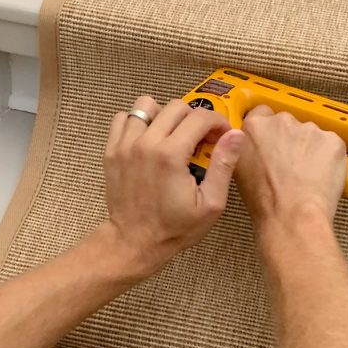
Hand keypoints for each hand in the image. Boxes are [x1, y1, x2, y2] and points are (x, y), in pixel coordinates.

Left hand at [102, 96, 244, 277]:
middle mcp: (145, 144)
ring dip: (164, 115)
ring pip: (146, 105)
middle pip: (176, 107)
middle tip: (200, 139)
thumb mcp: (210, 204)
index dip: (217, 122)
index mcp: (171, 155)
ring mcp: (125, 146)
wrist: (134, 241)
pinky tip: (149, 139)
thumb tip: (235, 134)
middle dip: (194, 118)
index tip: (222, 136)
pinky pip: (123, 119)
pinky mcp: (112, 151)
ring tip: (173, 135)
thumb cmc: (174, 228)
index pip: (200, 117)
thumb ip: (223, 165)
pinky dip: (138, 122)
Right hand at [234, 106, 346, 231]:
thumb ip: (247, 148)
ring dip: (310, 149)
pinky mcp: (332, 140)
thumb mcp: (239, 170)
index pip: (262, 113)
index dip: (268, 131)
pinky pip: (331, 145)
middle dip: (290, 140)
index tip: (272, 141)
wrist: (292, 215)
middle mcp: (282, 122)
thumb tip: (254, 148)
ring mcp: (309, 129)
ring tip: (305, 175)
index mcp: (255, 127)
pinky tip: (319, 176)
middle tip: (288, 165)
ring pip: (311, 135)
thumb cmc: (266, 201)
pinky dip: (328, 158)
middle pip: (288, 123)